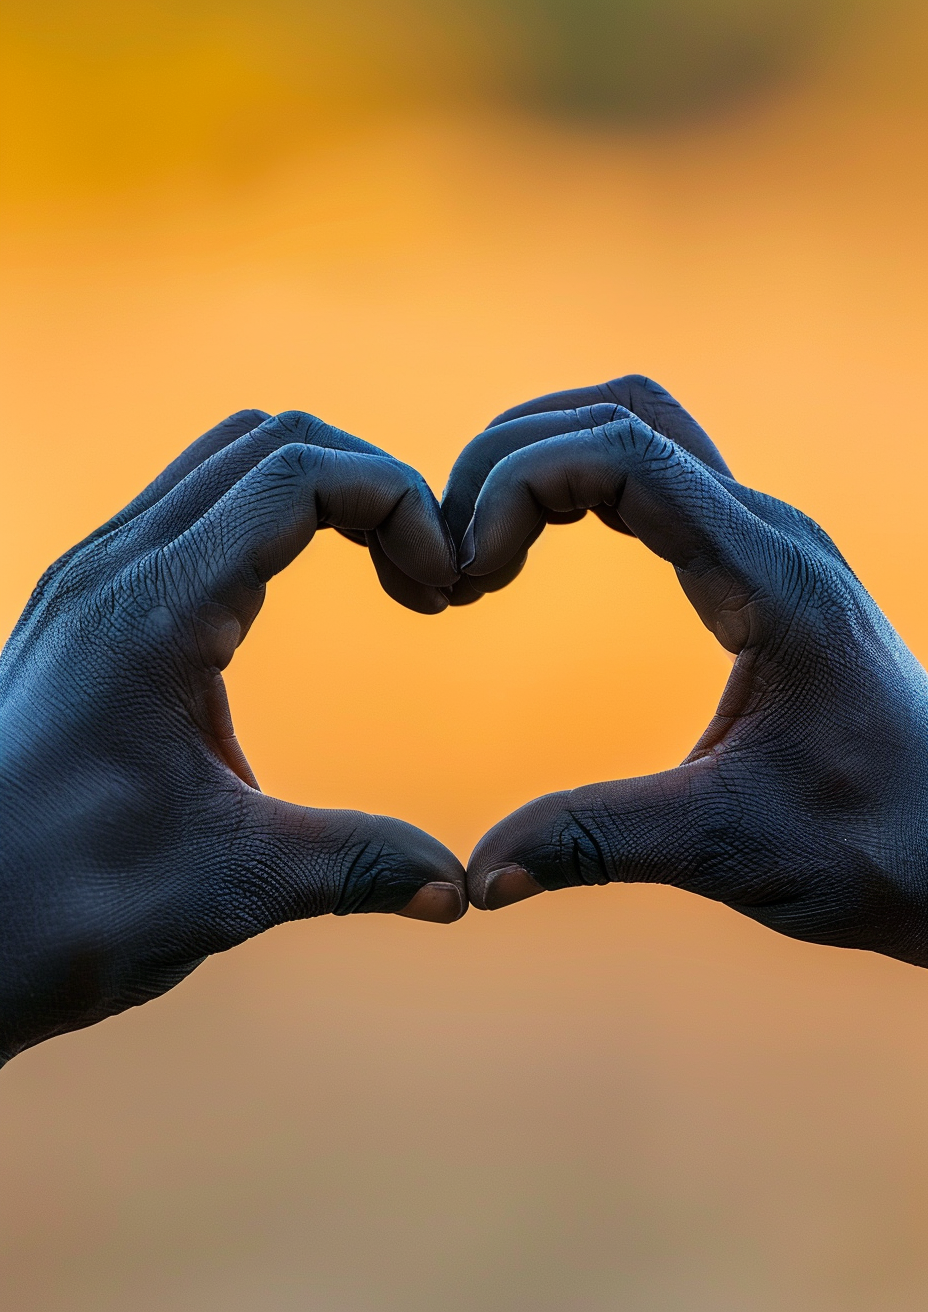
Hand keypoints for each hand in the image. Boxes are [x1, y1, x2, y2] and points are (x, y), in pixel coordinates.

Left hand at [0, 409, 464, 1064]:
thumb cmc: (61, 908)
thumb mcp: (228, 885)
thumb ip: (356, 866)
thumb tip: (458, 887)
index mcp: (151, 612)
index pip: (297, 473)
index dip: (398, 503)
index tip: (445, 590)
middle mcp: (114, 569)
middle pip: (269, 440)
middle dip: (372, 484)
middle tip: (427, 580)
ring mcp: (93, 579)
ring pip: (227, 461)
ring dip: (322, 494)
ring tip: (385, 580)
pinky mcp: (88, 605)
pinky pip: (193, 508)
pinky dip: (271, 521)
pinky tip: (294, 605)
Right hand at [445, 376, 927, 966]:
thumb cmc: (877, 841)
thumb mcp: (732, 847)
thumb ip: (600, 845)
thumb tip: (480, 878)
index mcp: (770, 576)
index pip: (627, 452)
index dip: (521, 484)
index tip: (468, 577)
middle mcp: (767, 532)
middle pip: (622, 409)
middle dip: (512, 456)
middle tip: (452, 558)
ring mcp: (760, 539)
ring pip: (635, 426)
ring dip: (539, 460)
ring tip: (476, 552)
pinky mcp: (747, 563)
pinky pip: (647, 473)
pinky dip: (570, 485)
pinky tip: (526, 550)